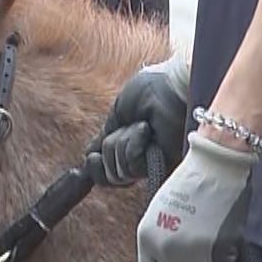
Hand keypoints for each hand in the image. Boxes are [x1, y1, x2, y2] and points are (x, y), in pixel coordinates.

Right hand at [99, 55, 189, 185]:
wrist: (173, 85)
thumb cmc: (152, 90)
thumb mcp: (118, 114)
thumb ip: (104, 138)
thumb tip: (89, 156)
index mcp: (131, 147)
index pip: (105, 173)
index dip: (95, 170)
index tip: (92, 159)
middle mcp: (142, 160)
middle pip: (108, 176)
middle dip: (110, 149)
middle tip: (127, 128)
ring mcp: (152, 165)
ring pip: (118, 173)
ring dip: (122, 143)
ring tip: (143, 125)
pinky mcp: (163, 167)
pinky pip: (133, 169)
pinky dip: (133, 146)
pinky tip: (146, 130)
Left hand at [135, 131, 255, 261]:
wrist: (215, 165)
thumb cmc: (189, 185)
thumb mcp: (159, 214)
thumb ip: (158, 243)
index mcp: (146, 238)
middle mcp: (165, 249)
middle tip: (200, 252)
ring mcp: (191, 251)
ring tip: (212, 237)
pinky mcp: (218, 251)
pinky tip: (229, 248)